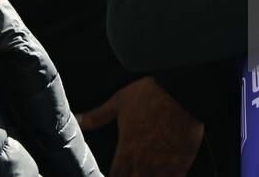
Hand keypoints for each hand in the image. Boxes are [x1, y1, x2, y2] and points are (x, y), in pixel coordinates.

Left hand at [77, 78, 202, 176]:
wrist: (181, 91)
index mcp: (126, 151)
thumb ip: (97, 116)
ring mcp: (162, 166)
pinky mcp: (181, 164)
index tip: (117, 174)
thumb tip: (77, 119)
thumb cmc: (150, 94)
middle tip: (132, 171)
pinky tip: (165, 174)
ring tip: (146, 173)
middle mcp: (142, 163)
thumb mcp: (119, 101)